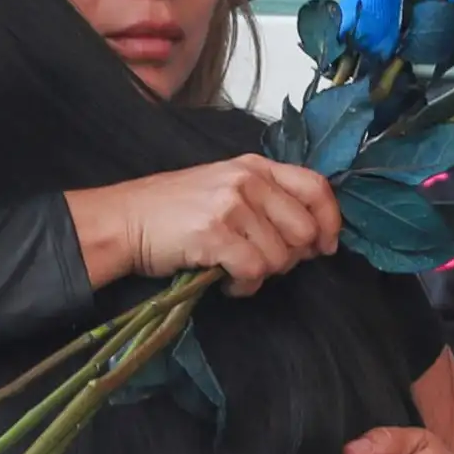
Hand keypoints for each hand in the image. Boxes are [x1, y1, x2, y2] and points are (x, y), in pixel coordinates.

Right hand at [75, 156, 342, 295]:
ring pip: (281, 256)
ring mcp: (231, 205)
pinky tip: (225, 281)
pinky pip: (254, 271)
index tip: (324, 247)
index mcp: (254, 166)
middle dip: (290, 258)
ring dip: (262, 275)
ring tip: (235, 272)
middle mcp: (247, 180)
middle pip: (304, 230)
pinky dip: (243, 286)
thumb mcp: (223, 189)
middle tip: (262, 264)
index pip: (316, 187)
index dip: (330, 221)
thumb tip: (308, 236)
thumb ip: (264, 200)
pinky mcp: (215, 232)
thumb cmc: (171, 211)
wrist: (123, 220)